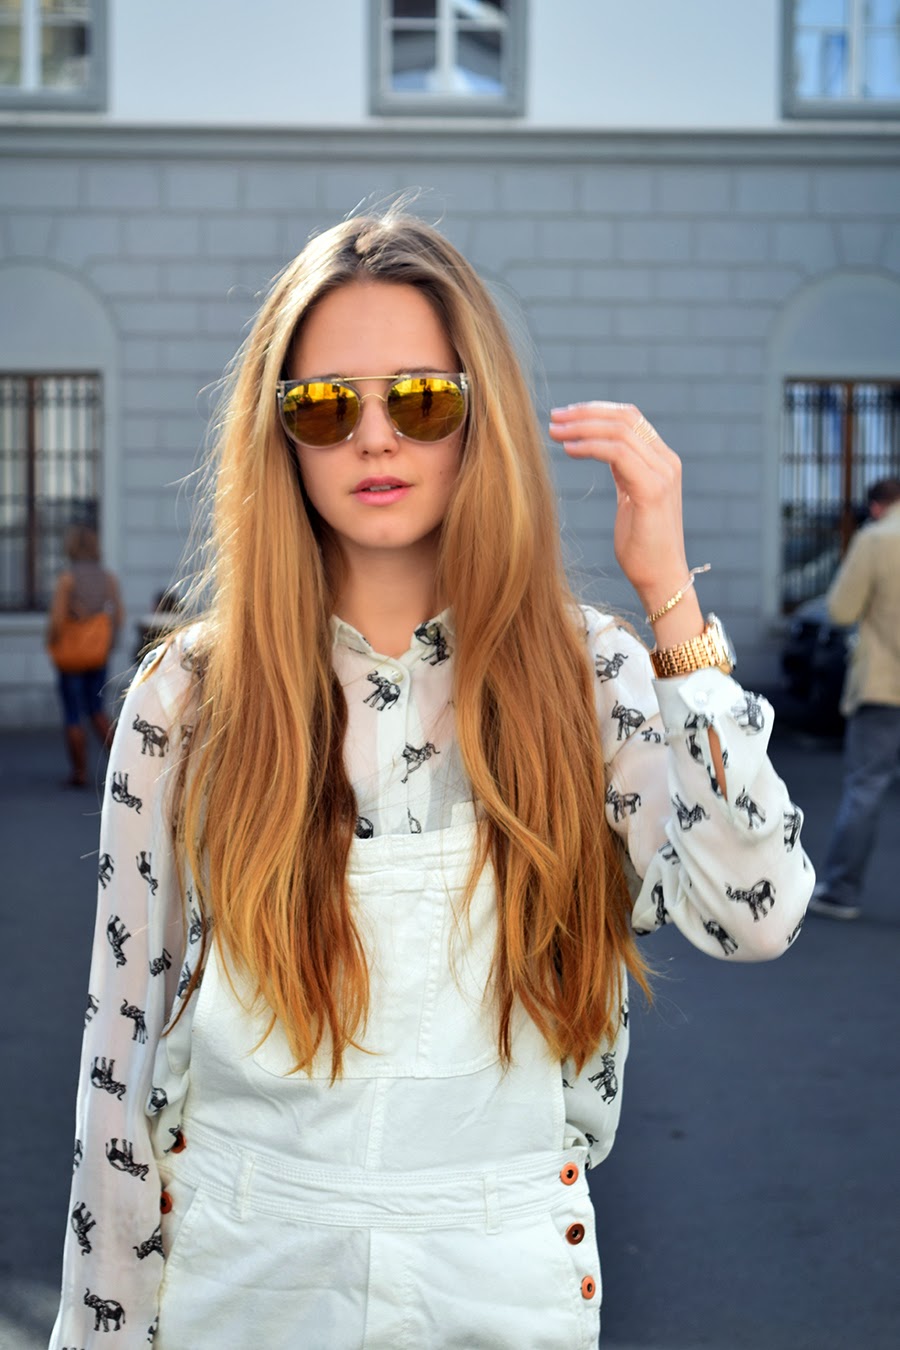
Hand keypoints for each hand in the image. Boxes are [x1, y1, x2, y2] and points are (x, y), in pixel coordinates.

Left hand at [548, 401, 689, 613]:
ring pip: (619, 431)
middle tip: (554, 417)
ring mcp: (662, 474)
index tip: (565, 416)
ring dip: (582, 427)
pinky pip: (617, 454)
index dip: (596, 410)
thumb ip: (625, 471)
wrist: (661, 579)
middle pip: (624, 418)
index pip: (630, 418)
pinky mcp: (653, 490)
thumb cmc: (641, 546)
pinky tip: (568, 450)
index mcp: (662, 460)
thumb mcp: (631, 498)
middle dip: (585, 413)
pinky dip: (590, 447)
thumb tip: (602, 449)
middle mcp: (666, 461)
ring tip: (554, 432)